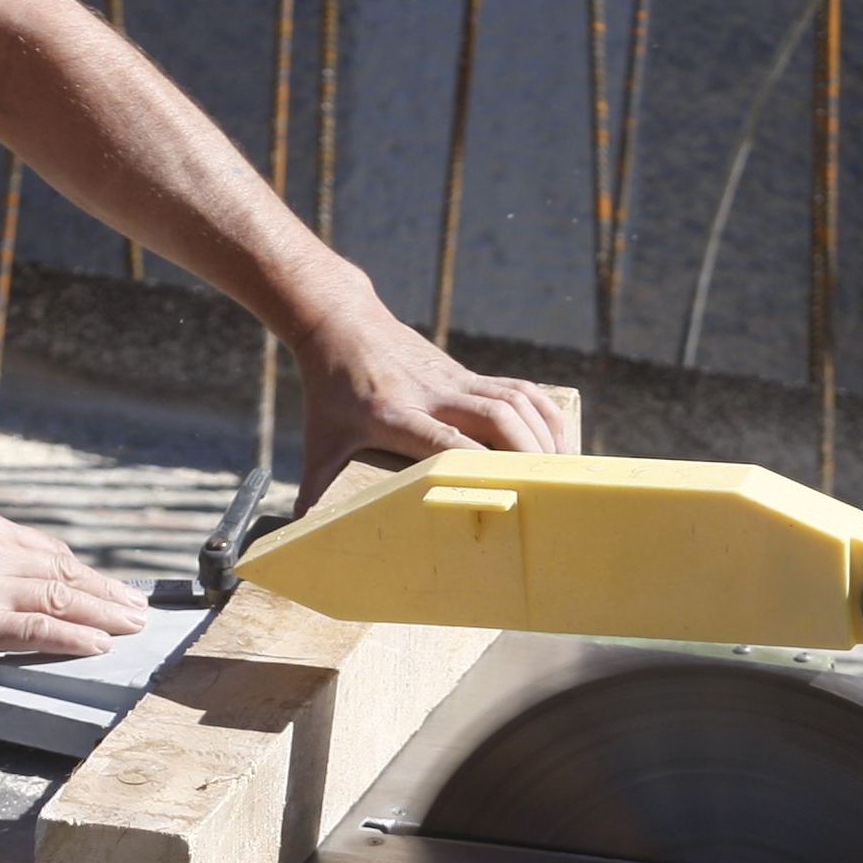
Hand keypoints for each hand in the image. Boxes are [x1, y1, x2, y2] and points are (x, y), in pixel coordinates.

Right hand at [0, 512, 148, 673]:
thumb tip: (47, 587)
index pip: (56, 554)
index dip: (93, 576)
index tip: (117, 590)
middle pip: (67, 575)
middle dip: (110, 594)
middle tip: (139, 610)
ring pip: (62, 600)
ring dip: (105, 615)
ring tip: (131, 627)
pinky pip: (42, 629)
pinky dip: (76, 637)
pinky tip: (99, 644)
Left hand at [291, 288, 575, 503]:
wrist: (341, 325)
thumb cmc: (329, 391)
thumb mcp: (318, 441)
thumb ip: (314, 489)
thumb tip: (300, 537)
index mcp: (393, 414)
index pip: (444, 441)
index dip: (476, 464)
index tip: (502, 494)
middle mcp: (431, 395)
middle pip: (494, 417)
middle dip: (526, 454)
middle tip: (549, 492)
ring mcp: (454, 380)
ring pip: (514, 401)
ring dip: (543, 435)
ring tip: (563, 474)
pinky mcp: (468, 373)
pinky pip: (518, 389)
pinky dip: (544, 413)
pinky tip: (559, 441)